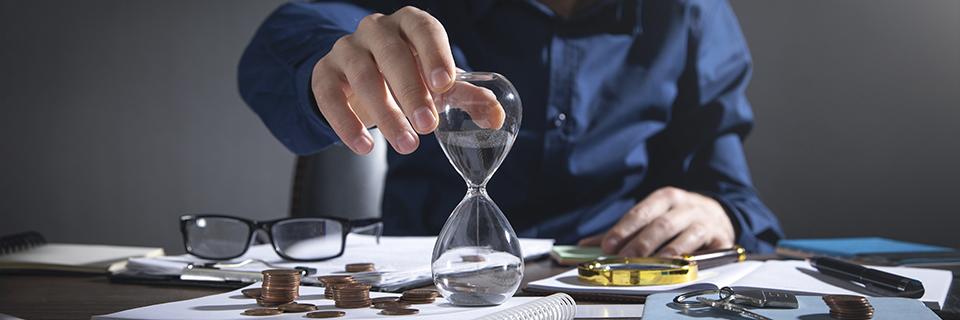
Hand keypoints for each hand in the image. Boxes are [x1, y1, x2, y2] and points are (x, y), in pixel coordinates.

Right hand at [310, 6, 454, 154]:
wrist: (358, 79)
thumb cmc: (407, 75)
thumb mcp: (437, 82)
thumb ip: (466, 95)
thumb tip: (494, 116)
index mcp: (410, 24)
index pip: (424, 28)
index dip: (435, 54)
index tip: (445, 84)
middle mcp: (376, 30)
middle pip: (392, 54)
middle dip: (411, 91)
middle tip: (427, 126)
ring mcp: (347, 49)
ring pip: (363, 76)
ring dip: (385, 113)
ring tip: (406, 144)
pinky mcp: (324, 74)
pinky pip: (329, 96)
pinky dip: (346, 123)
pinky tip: (365, 147)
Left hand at [578, 187, 735, 256]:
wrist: (718, 215)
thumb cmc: (677, 218)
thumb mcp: (652, 217)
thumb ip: (621, 231)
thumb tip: (586, 244)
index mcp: (665, 198)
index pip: (640, 212)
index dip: (623, 229)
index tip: (608, 245)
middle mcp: (686, 206)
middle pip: (661, 224)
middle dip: (641, 243)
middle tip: (625, 258)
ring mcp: (705, 221)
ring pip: (686, 235)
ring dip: (668, 251)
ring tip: (653, 264)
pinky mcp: (721, 238)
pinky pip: (708, 249)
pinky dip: (695, 257)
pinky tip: (682, 266)